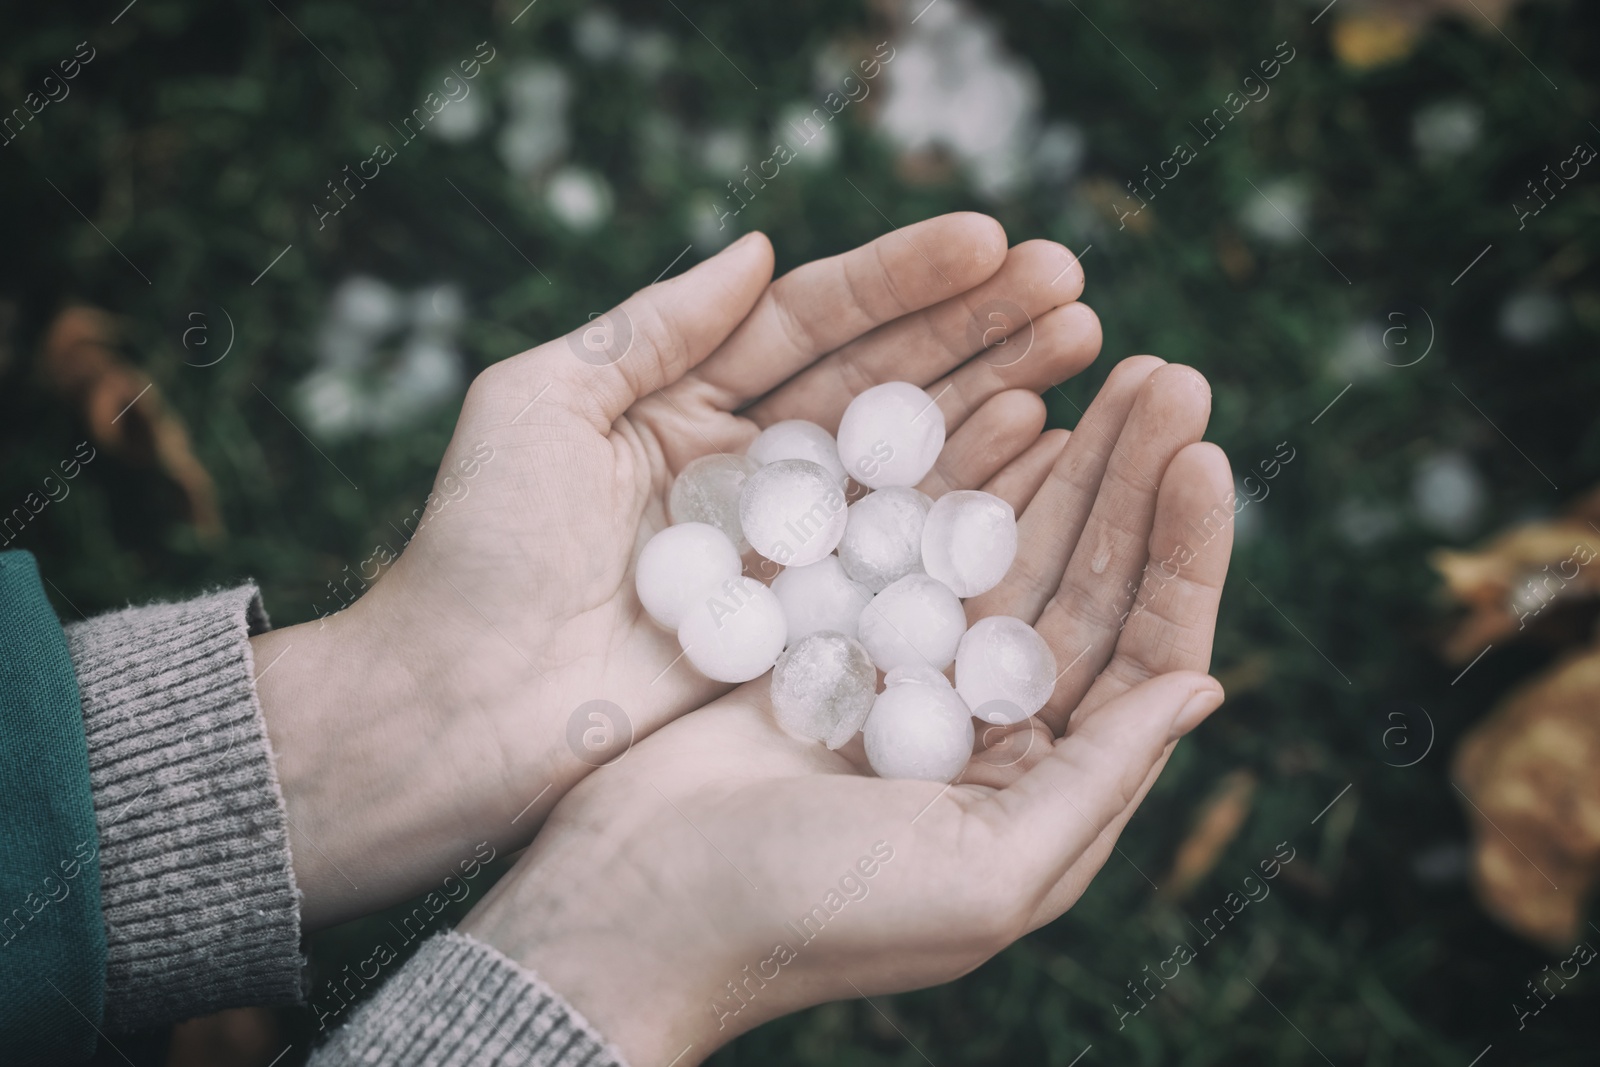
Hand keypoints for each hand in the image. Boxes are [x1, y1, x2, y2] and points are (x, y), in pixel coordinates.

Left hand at [248, 215, 1101, 925]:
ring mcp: (789, 546)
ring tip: (1083, 344)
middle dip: (977, 328)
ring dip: (997, 396)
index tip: (991, 239)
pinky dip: (971, 499)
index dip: (903, 280)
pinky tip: (1040, 445)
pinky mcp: (808, 622)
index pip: (813, 322)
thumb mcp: (540, 403)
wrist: (460, 707)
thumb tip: (758, 246)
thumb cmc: (478, 549)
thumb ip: (651, 327)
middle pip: (882, 381)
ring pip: (908, 457)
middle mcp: (753, 466)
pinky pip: (901, 551)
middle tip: (1072, 286)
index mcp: (687, 401)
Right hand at [458, 357, 1232, 1065]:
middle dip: (1129, 478)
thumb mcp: (987, 876)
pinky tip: (1002, 407)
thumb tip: (1202, 686)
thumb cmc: (814, 913)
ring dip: (1063, 460)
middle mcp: (991, 724)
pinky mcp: (837, 633)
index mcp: (1043, 786)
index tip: (1205, 456)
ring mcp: (913, 671)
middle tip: (1169, 375)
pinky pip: (918, 536)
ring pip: (1011, 546)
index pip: (1143, 651)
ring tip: (1108, 362)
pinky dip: (958, 473)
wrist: (637, 904)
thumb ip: (1096, 783)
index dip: (1181, 555)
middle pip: (1085, 580)